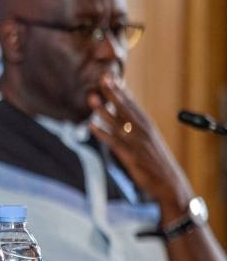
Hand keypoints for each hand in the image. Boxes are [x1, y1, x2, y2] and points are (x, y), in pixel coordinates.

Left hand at [87, 74, 191, 216]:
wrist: (169, 183)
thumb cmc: (155, 160)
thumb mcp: (147, 139)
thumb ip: (133, 125)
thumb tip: (118, 111)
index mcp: (146, 125)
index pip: (132, 104)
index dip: (120, 90)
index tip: (110, 77)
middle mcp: (142, 131)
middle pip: (125, 108)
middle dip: (113, 93)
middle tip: (102, 78)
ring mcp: (137, 143)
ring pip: (117, 123)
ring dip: (103, 110)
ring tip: (91, 98)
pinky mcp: (131, 156)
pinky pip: (114, 142)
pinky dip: (102, 133)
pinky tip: (91, 125)